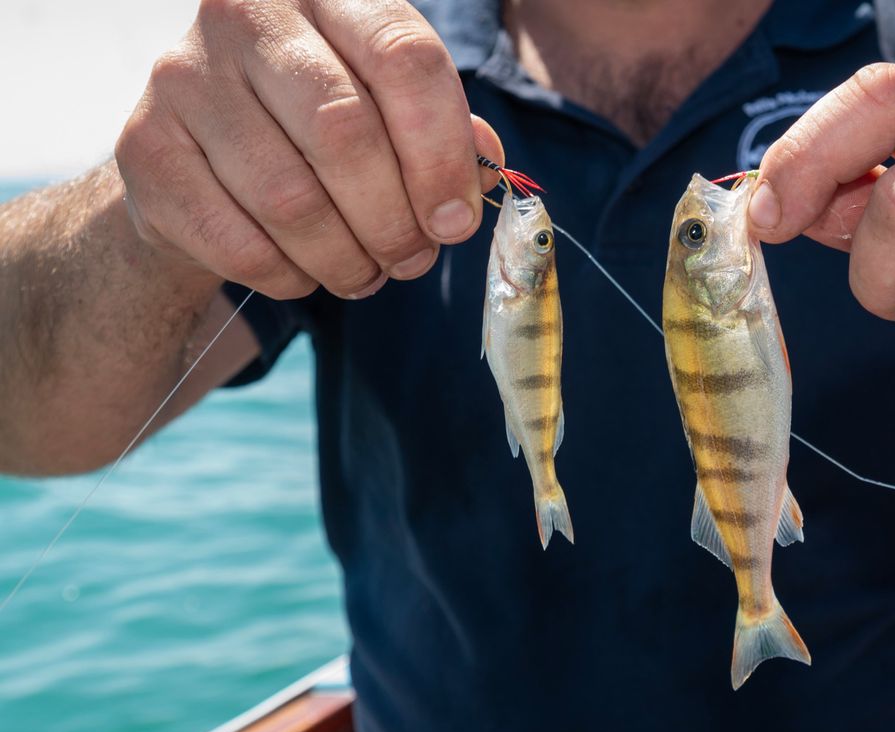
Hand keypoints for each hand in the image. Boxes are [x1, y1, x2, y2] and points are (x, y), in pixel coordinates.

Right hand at [115, 0, 502, 299]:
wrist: (198, 156)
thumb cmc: (314, 128)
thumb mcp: (386, 111)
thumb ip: (443, 134)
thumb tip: (484, 175)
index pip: (404, 58)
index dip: (442, 154)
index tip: (456, 220)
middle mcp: (246, 16)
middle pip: (345, 133)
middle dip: (394, 220)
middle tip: (412, 259)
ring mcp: (184, 77)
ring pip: (292, 201)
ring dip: (346, 259)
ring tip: (366, 273)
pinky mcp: (144, 147)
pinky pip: (239, 243)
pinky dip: (291, 276)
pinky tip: (308, 272)